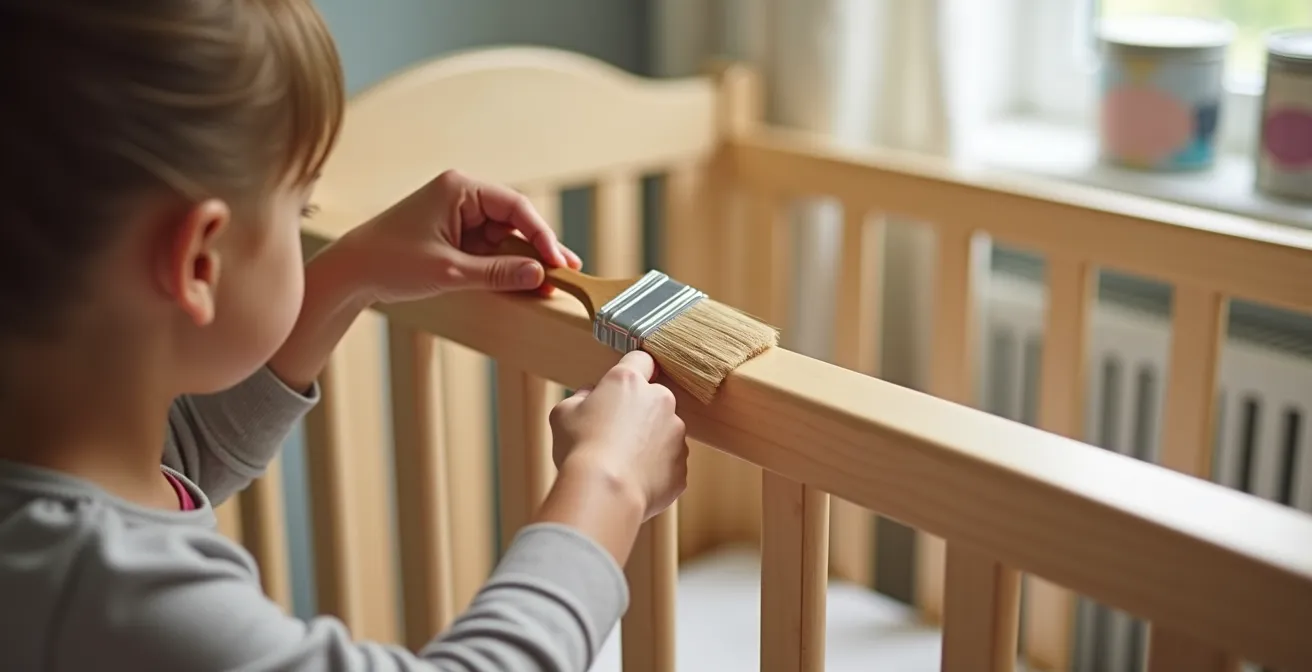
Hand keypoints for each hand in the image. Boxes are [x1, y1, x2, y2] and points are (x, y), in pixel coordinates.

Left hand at [331, 169, 582, 304]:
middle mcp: (461, 196)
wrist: (350, 273)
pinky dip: (504, 266)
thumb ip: (497, 273)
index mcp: (459, 188)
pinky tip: (524, 281)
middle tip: (566, 273)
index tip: (557, 263)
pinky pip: (488, 249)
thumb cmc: (390, 262)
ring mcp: (458, 216)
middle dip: (538, 248)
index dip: (541, 235)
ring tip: (550, 282)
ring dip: (523, 260)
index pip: (515, 207)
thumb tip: (539, 275)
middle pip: (514, 220)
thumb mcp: (449, 271)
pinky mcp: (453, 235)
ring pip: (503, 237)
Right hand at [549, 351, 688, 521]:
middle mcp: (660, 401)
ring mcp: (677, 435)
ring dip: (648, 443)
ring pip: (664, 433)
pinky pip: (668, 465)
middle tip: (613, 435)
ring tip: (621, 465)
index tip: (625, 385)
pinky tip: (631, 482)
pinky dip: (654, 472)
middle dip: (638, 413)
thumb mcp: (563, 413)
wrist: (605, 494)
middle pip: (653, 400)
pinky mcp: (681, 467)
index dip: (633, 369)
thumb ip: (582, 397)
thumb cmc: (580, 449)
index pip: (640, 359)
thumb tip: (592, 396)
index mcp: (630, 382)